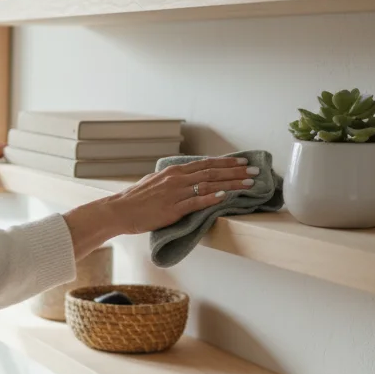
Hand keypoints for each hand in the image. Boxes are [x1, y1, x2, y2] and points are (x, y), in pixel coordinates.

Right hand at [62, 157, 259, 258]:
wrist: (119, 210)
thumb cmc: (136, 200)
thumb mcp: (156, 183)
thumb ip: (173, 180)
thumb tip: (188, 179)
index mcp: (174, 171)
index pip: (206, 164)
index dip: (227, 163)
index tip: (243, 163)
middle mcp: (177, 178)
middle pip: (212, 172)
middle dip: (236, 171)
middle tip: (255, 171)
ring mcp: (175, 193)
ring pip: (208, 185)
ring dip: (230, 184)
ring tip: (248, 184)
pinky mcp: (172, 209)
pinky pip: (195, 202)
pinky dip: (211, 198)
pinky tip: (224, 197)